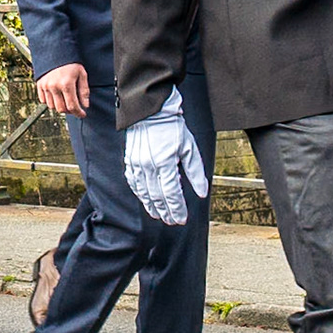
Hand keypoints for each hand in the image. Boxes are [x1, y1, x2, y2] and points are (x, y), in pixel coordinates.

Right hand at [35, 63, 90, 117]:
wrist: (55, 51)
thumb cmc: (70, 62)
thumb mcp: (82, 74)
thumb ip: (84, 91)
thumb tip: (85, 105)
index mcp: (66, 84)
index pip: (72, 106)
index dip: (78, 113)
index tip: (82, 114)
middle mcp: (54, 86)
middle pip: (61, 109)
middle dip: (70, 111)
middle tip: (75, 107)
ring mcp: (45, 86)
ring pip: (52, 107)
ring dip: (60, 106)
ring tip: (65, 100)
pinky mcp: (39, 84)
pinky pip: (43, 101)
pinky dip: (50, 101)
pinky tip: (57, 96)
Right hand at [122, 86, 208, 224]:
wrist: (150, 111)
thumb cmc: (173, 128)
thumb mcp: (189, 148)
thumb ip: (195, 172)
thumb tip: (202, 193)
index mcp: (166, 164)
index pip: (171, 194)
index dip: (177, 209)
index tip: (182, 219)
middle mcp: (149, 166)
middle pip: (157, 197)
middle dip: (166, 212)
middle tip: (172, 221)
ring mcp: (137, 164)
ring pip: (144, 192)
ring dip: (152, 206)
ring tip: (159, 215)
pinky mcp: (130, 160)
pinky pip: (133, 182)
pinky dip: (139, 193)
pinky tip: (144, 198)